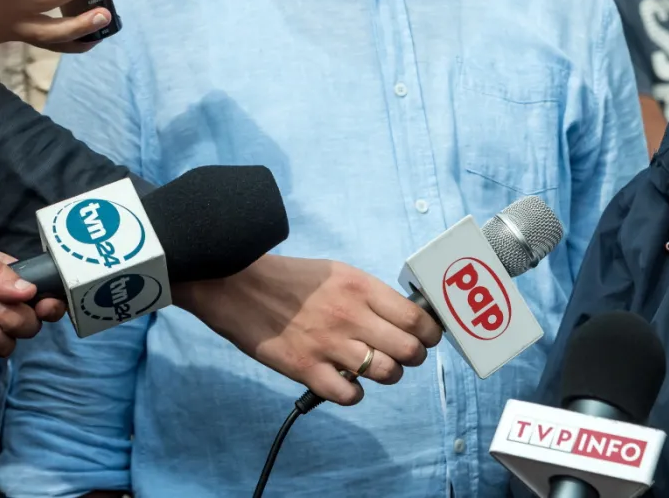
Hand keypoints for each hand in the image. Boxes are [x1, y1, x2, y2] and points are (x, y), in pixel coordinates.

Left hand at [0, 253, 66, 355]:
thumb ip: (2, 273)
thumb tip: (30, 290)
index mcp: (16, 275)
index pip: (53, 286)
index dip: (55, 300)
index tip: (45, 306)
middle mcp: (17, 299)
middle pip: (42, 315)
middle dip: (21, 318)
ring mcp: (6, 322)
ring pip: (27, 333)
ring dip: (8, 332)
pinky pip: (7, 348)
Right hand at [173, 255, 442, 405]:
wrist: (238, 285)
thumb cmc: (292, 279)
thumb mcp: (340, 273)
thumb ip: (370, 295)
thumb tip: (401, 315)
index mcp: (362, 288)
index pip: (416, 318)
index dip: (430, 333)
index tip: (429, 338)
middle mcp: (351, 316)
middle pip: (409, 350)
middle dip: (414, 357)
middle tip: (406, 356)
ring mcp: (329, 344)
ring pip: (385, 373)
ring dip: (387, 375)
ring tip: (378, 369)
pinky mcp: (305, 368)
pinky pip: (348, 394)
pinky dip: (354, 394)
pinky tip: (348, 384)